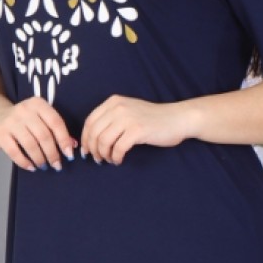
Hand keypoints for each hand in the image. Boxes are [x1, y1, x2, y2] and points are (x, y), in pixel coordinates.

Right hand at [0, 93, 76, 171]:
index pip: (55, 122)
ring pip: (31, 144)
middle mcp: (24, 109)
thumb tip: (73, 146)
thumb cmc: (24, 121)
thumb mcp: (40, 119)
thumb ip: (56, 130)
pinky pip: (14, 151)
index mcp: (38, 104)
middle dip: (53, 153)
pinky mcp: (0, 133)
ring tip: (44, 166)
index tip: (69, 155)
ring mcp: (11, 121)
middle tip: (57, 165)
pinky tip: (31, 167)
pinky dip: (24, 162)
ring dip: (40, 159)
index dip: (64, 140)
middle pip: (44, 135)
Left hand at [81, 95, 196, 163]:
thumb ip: (112, 119)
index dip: (85, 138)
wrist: (177, 119)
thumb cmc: (153, 119)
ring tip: (109, 160)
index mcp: (114, 102)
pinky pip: (118, 148)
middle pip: (94, 132)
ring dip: (104, 154)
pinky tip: (119, 160)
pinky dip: (115, 157)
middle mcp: (118, 107)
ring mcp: (128, 118)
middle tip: (97, 159)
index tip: (86, 151)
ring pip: (103, 141)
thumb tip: (92, 139)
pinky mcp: (137, 130)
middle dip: (92, 149)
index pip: (90, 121)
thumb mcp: (129, 111)